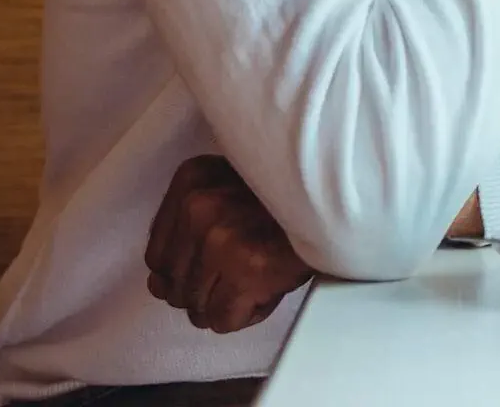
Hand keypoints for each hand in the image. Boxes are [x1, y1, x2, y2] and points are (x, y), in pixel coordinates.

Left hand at [145, 155, 312, 333]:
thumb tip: (157, 286)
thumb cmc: (287, 200)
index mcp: (190, 181)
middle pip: (175, 288)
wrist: (343, 198)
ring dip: (230, 301)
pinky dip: (247, 313)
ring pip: (197, 307)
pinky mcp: (248, 267)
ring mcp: (221, 237)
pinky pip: (224, 320)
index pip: (156, 258)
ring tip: (261, 273)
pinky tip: (269, 287)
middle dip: (210, 290)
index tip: (223, 259)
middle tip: (248, 266)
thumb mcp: (229, 193)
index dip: (190, 271)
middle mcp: (199, 206)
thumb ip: (186, 233)